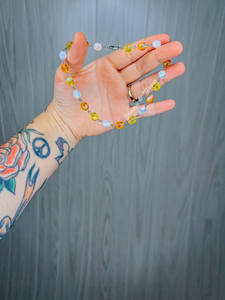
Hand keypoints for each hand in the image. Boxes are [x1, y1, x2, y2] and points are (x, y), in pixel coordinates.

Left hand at [47, 32, 184, 141]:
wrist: (65, 121)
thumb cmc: (65, 97)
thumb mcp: (64, 75)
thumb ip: (74, 57)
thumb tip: (79, 35)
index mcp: (106, 68)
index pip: (129, 54)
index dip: (145, 46)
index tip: (163, 38)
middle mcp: (117, 80)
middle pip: (141, 67)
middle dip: (159, 57)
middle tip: (177, 47)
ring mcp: (121, 97)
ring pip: (145, 85)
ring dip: (162, 77)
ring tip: (179, 67)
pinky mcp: (122, 114)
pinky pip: (141, 110)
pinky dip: (155, 107)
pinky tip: (170, 103)